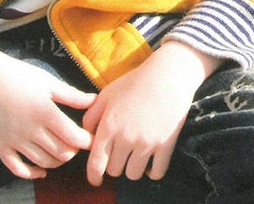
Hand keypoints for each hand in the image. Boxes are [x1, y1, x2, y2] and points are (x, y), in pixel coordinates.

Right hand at [0, 34, 95, 178]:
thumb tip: (94, 101)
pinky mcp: (0, 147)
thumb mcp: (48, 81)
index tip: (90, 137)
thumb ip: (71, 95)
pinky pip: (19, 169)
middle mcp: (31, 130)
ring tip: (62, 151)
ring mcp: (14, 141)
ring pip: (44, 163)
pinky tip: (41, 170)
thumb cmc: (18, 75)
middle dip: (73, 151)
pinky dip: (33, 173)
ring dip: (57, 161)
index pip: (74, 137)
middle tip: (76, 143)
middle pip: (61, 153)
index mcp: (45, 112)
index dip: (86, 141)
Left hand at [82, 41, 220, 185]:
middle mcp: (126, 138)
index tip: (96, 179)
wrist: (167, 75)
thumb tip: (86, 137)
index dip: (94, 176)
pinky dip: (152, 170)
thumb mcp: (107, 93)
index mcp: (109, 126)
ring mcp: (146, 143)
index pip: (96, 163)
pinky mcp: (165, 145)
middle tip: (121, 151)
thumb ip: (91, 116)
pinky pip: (156, 173)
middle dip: (115, 163)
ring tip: (136, 153)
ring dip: (133, 167)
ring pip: (133, 174)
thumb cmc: (135, 82)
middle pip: (114, 171)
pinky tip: (151, 159)